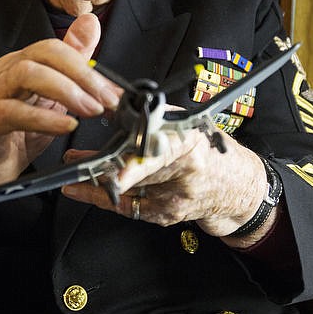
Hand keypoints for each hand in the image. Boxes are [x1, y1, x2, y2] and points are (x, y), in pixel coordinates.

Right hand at [0, 13, 120, 254]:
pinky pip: (12, 111)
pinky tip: (67, 127)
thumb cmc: (15, 137)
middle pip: (47, 52)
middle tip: (108, 100)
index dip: (92, 67)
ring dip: (67, 90)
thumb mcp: (53, 100)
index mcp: (23, 63)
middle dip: (84, 74)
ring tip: (91, 111)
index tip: (117, 92)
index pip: (61, 49)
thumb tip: (91, 25)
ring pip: (29, 73)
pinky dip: (44, 118)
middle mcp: (7, 71)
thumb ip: (73, 64)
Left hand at [62, 125, 271, 243]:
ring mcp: (179, 194)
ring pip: (131, 186)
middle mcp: (187, 166)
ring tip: (72, 174)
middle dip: (108, 162)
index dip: (136, 148)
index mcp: (190, 137)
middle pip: (140, 165)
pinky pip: (131, 206)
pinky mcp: (171, 213)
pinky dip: (104, 198)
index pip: (159, 141)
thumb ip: (154, 117)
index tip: (118, 152)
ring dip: (97, 180)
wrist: (240, 186)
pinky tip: (81, 191)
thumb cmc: (210, 150)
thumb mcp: (186, 124)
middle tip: (79, 160)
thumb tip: (113, 101)